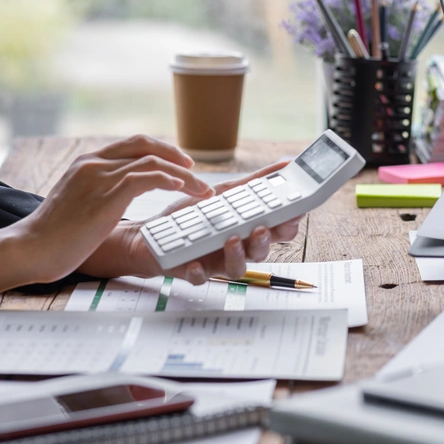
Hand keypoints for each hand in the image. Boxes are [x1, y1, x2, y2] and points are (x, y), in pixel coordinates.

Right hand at [13, 135, 212, 284]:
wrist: (31, 248)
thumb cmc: (53, 235)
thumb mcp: (76, 204)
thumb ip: (96, 193)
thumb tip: (112, 201)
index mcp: (86, 163)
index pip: (132, 144)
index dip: (160, 150)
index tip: (179, 163)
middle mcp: (94, 164)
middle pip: (145, 145)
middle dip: (176, 155)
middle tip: (195, 170)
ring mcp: (100, 178)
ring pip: (153, 162)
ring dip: (183, 175)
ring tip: (201, 190)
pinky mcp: (107, 197)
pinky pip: (147, 178)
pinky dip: (170, 181)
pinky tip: (183, 191)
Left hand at [79, 162, 303, 283]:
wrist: (150, 233)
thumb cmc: (190, 216)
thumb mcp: (224, 193)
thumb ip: (255, 183)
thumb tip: (285, 164)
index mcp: (246, 229)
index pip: (276, 231)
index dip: (287, 224)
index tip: (293, 213)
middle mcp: (236, 248)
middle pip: (261, 251)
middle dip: (265, 242)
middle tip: (261, 227)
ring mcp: (216, 262)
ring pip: (237, 269)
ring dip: (238, 256)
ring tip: (231, 240)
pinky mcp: (193, 272)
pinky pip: (202, 278)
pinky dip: (200, 272)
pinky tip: (197, 262)